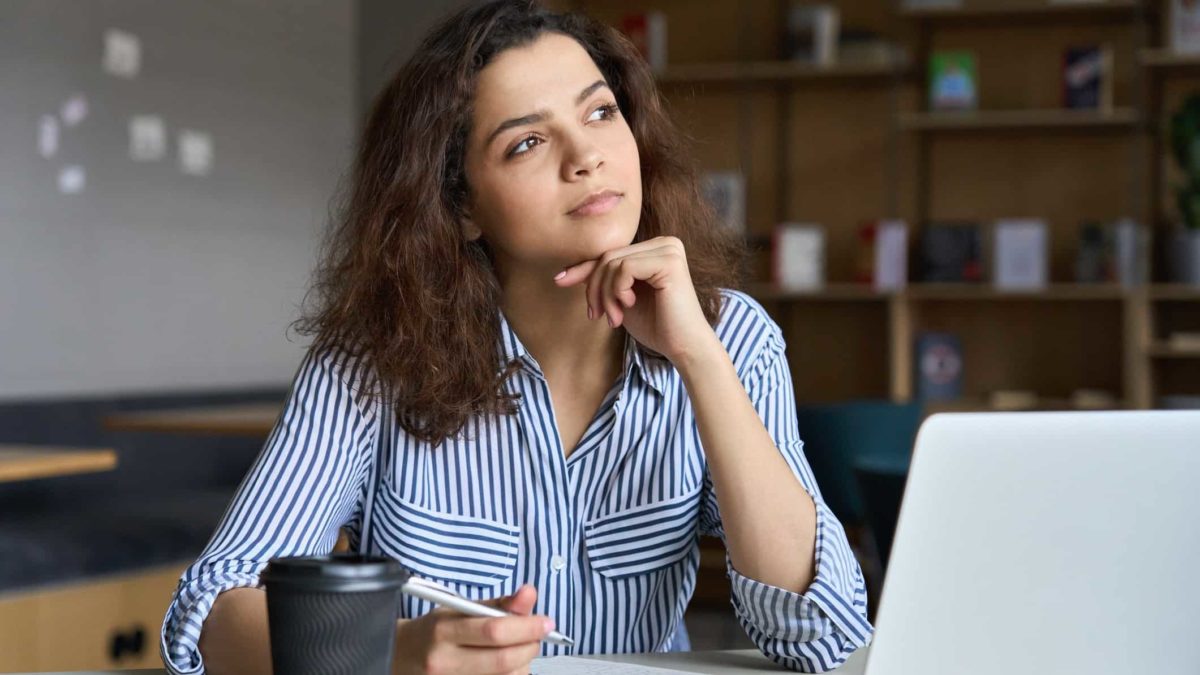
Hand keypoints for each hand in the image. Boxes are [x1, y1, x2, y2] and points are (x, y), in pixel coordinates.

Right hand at [393, 585, 550, 674]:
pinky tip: (507, 665)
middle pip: (504, 659)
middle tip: (537, 635)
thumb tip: (529, 594)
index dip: (527, 627)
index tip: (546, 622)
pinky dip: (512, 674)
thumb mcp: (459, 609)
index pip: (494, 631)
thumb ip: (498, 604)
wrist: (401, 657)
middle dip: (530, 645)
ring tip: (517, 649)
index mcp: (444, 631)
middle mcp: (445, 661)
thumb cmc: (433, 631)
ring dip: (523, 662)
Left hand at [553, 236, 718, 365]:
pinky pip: (624, 267)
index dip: (583, 268)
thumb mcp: (620, 299)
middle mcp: (664, 243)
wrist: (683, 348)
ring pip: (612, 262)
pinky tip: (628, 306)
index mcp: (655, 249)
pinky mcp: (669, 261)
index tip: (559, 281)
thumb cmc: (656, 326)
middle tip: (597, 316)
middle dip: (594, 289)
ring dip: (605, 295)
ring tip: (614, 318)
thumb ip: (603, 281)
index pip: (610, 253)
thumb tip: (567, 272)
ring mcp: (669, 249)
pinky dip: (617, 290)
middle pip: (608, 256)